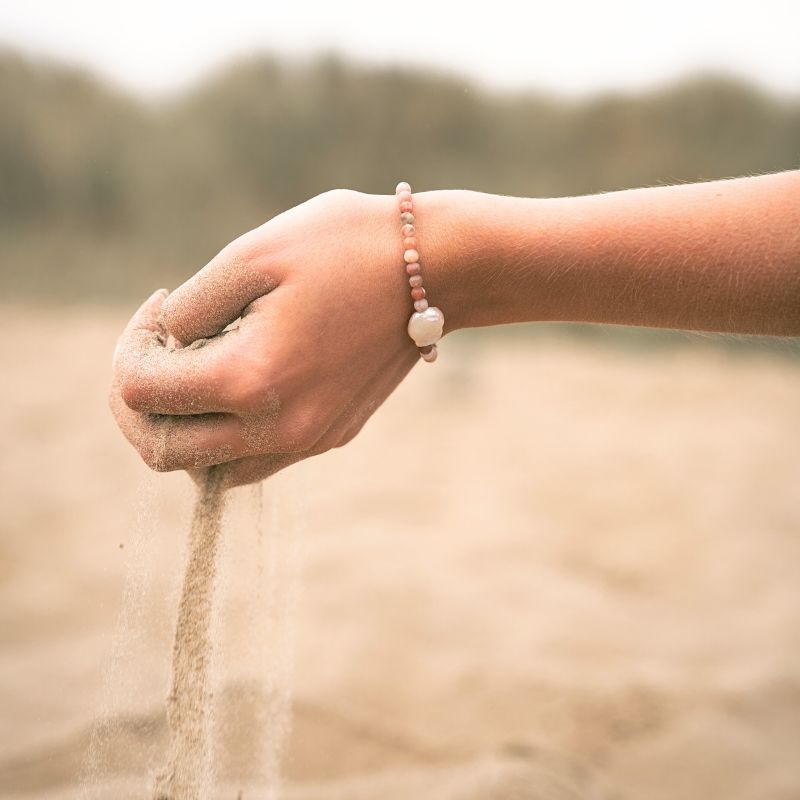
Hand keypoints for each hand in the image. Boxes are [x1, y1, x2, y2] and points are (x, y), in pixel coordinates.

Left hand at [109, 188, 459, 486]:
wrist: (435, 270)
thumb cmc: (346, 247)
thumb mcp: (252, 254)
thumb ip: (189, 307)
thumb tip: (167, 341)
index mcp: (251, 379)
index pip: (140, 393)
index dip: (130, 345)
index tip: (160, 306)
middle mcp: (278, 428)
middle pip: (164, 451)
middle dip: (136, 404)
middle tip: (153, 353)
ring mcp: (307, 440)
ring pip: (209, 470)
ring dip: (181, 428)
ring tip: (193, 373)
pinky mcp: (329, 437)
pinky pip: (255, 460)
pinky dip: (226, 435)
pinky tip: (238, 385)